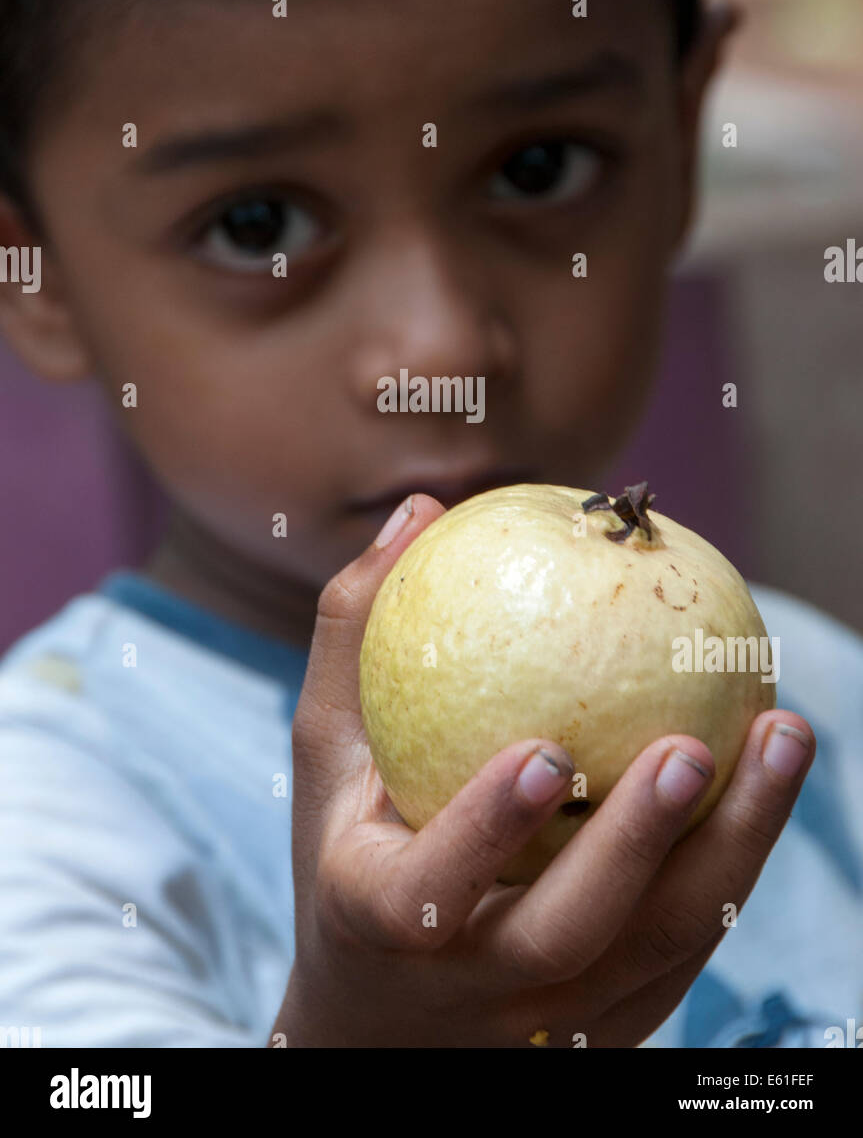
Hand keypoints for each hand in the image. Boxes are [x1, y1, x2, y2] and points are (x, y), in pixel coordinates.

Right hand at [270, 493, 813, 1048]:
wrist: (382, 1031)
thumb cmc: (346, 860)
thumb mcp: (326, 759)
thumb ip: (356, 636)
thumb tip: (423, 511)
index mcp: (382, 926)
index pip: (432, 893)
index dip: (488, 828)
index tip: (549, 750)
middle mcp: (473, 993)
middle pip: (575, 934)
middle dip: (640, 845)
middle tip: (695, 744)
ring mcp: (551, 1024)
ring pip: (660, 948)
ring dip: (734, 847)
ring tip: (783, 736)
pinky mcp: (614, 1033)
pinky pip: (689, 944)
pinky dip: (735, 860)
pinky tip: (769, 776)